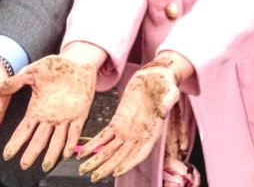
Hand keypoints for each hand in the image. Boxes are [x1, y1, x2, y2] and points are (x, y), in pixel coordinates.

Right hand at [0, 55, 96, 171]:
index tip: (8, 155)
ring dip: (51, 154)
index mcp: (37, 109)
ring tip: (45, 166)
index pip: (24, 130)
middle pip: (38, 140)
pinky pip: (74, 132)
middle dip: (31, 153)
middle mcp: (49, 118)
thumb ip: (16, 82)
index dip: (16, 142)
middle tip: (24, 165)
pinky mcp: (80, 115)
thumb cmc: (54, 67)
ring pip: (56, 140)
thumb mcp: (31, 73)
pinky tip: (66, 153)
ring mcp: (65, 118)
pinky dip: (70, 142)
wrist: (76, 63)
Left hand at [77, 63, 180, 181]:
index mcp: (151, 131)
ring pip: (110, 149)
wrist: (155, 76)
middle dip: (106, 167)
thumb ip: (167, 102)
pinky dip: (93, 145)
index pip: (139, 152)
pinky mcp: (118, 121)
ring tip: (83, 168)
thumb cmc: (165, 85)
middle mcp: (138, 135)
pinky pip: (104, 136)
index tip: (116, 171)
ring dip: (97, 160)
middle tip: (92, 176)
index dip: (128, 163)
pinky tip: (83, 152)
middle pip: (121, 156)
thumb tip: (163, 111)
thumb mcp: (169, 91)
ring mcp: (127, 130)